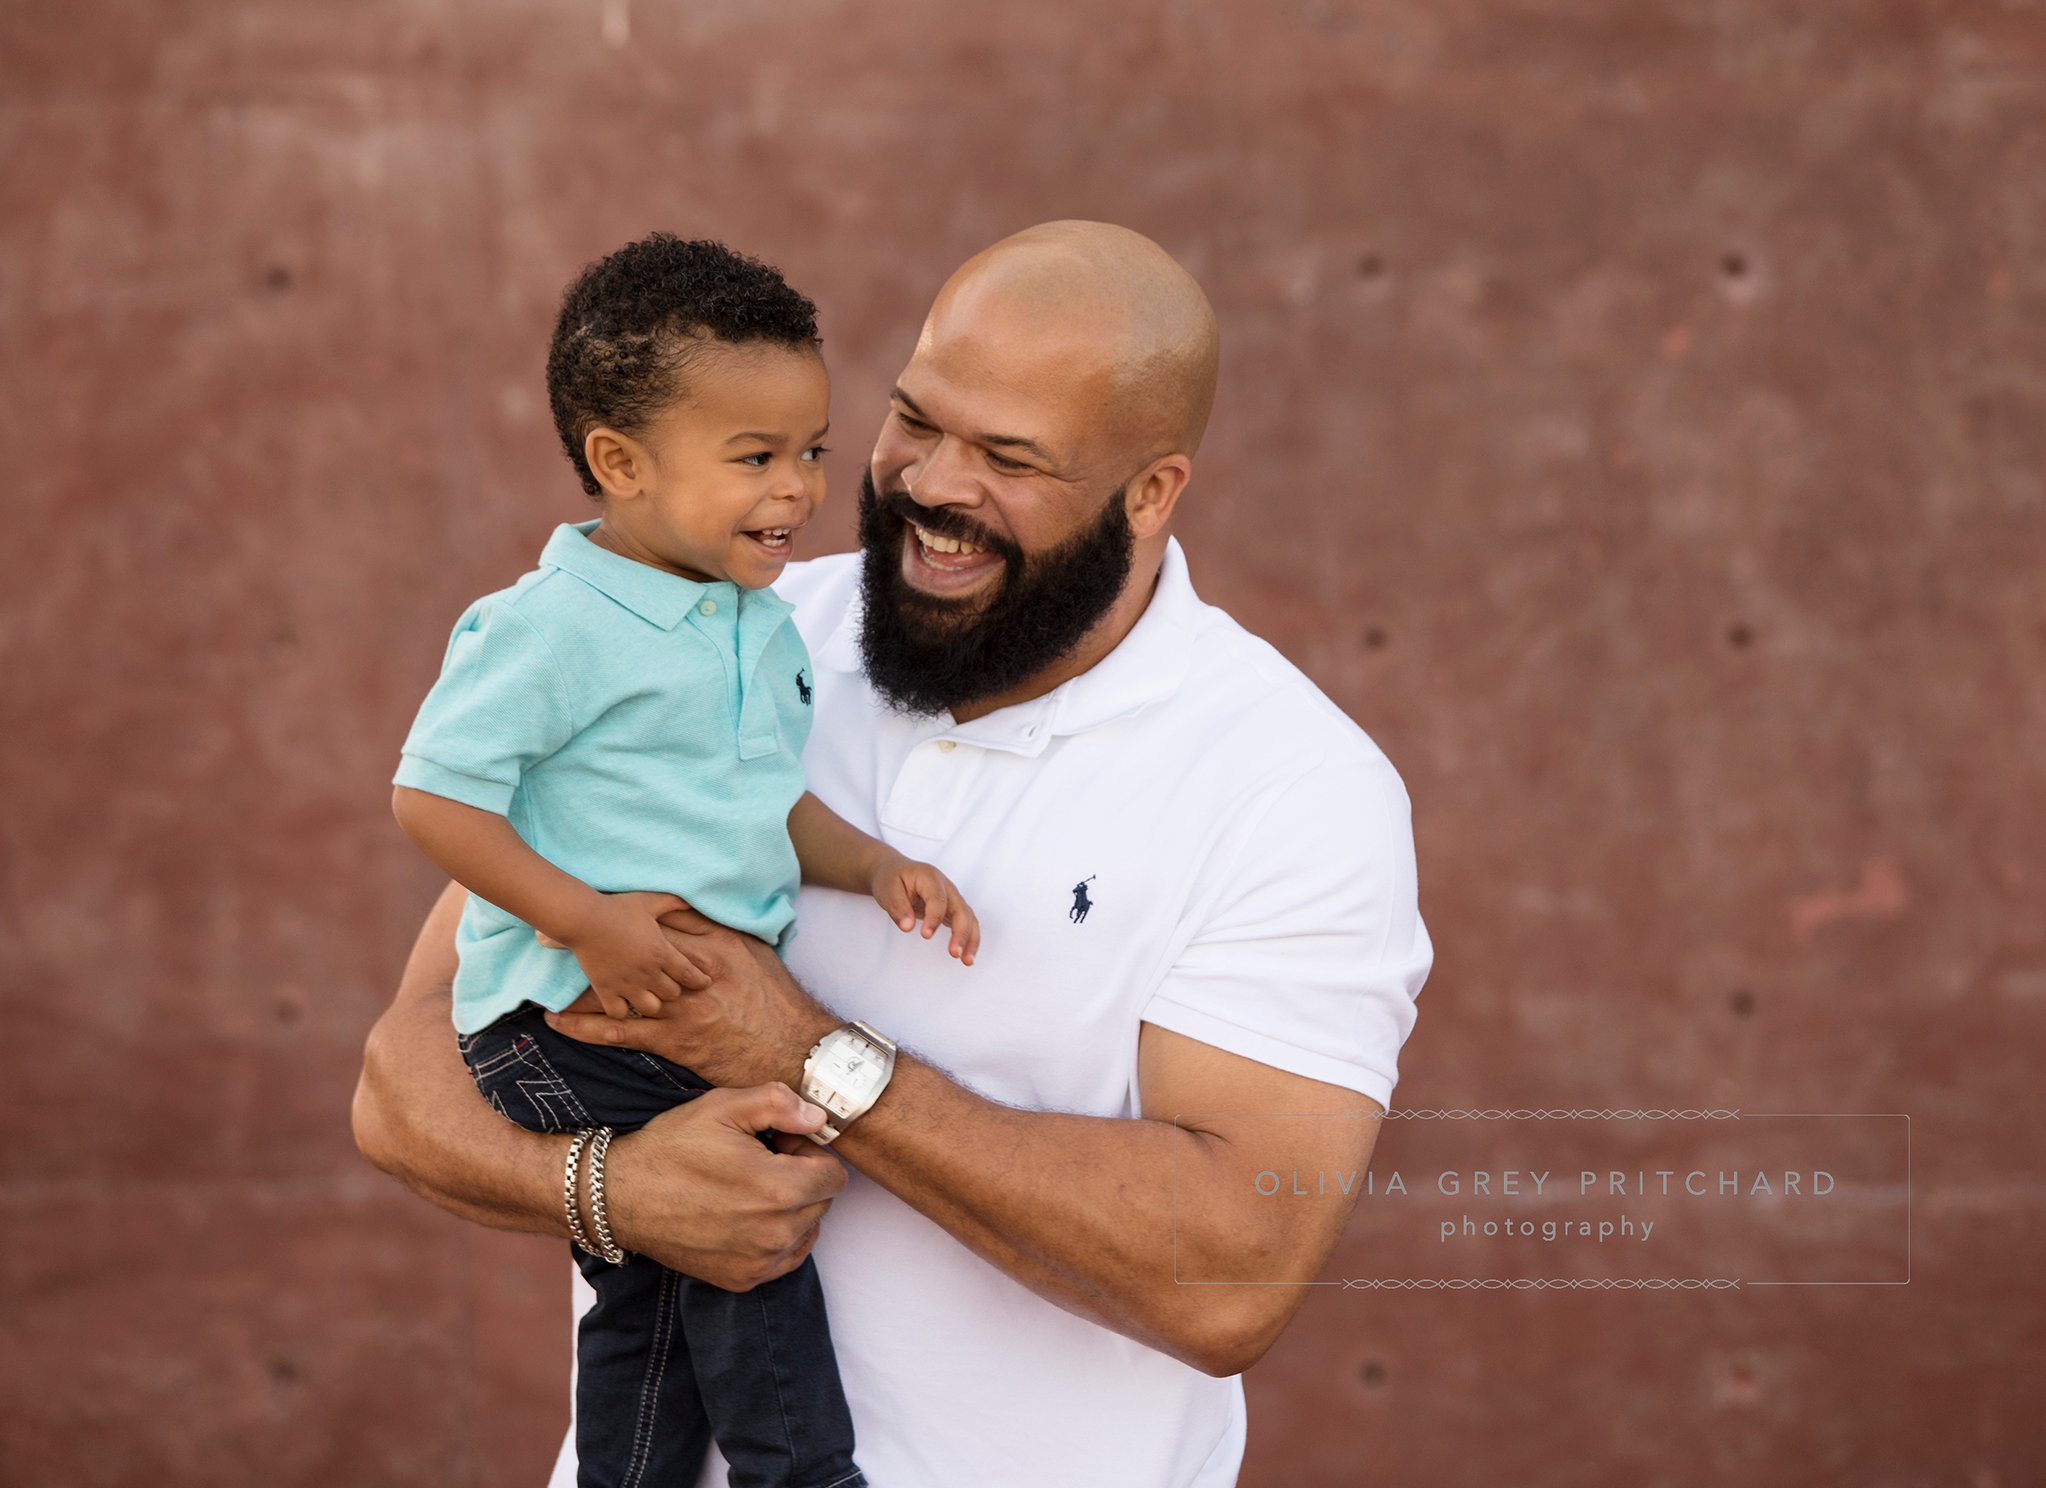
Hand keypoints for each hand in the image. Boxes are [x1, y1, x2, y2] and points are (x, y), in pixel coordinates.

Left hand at [548, 903, 839, 1088]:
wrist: (790, 1048)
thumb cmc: (774, 999)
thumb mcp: (753, 952)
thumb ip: (720, 929)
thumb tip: (689, 907)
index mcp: (711, 944)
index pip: (658, 918)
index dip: (620, 909)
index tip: (587, 900)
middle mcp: (689, 972)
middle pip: (629, 950)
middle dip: (587, 940)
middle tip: (544, 932)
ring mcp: (678, 1006)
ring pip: (618, 988)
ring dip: (579, 982)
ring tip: (543, 975)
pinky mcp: (671, 1038)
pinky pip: (619, 1030)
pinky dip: (585, 1025)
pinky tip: (558, 1021)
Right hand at [560, 891, 708, 1018]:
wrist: (583, 918)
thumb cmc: (618, 908)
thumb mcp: (650, 901)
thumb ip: (674, 902)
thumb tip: (692, 900)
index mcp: (662, 952)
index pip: (691, 976)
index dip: (700, 981)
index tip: (704, 982)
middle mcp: (647, 972)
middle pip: (673, 994)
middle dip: (674, 989)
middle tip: (668, 983)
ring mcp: (626, 984)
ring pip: (651, 1008)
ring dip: (652, 1003)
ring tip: (647, 994)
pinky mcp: (606, 990)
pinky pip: (620, 1014)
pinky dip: (623, 1011)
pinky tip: (622, 1000)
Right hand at [602, 1082, 847, 1287]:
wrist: (619, 1196)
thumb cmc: (671, 1147)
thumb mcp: (723, 1106)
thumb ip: (779, 1104)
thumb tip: (819, 1118)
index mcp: (778, 1191)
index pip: (835, 1176)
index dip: (810, 1152)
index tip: (780, 1143)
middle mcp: (774, 1234)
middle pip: (821, 1203)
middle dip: (801, 1178)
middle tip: (761, 1161)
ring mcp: (758, 1263)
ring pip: (805, 1231)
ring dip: (790, 1209)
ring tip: (748, 1188)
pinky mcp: (742, 1279)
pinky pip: (784, 1257)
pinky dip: (775, 1237)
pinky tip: (743, 1215)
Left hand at [871, 851, 980, 964]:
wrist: (894, 871)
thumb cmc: (891, 879)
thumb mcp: (887, 889)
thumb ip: (897, 907)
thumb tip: (907, 927)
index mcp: (930, 877)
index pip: (938, 899)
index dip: (934, 918)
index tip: (925, 936)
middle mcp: (946, 887)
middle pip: (961, 909)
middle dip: (961, 932)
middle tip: (954, 953)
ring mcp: (952, 898)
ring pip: (969, 918)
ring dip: (970, 939)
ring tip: (966, 961)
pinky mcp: (952, 909)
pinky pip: (966, 924)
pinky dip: (969, 940)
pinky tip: (966, 956)